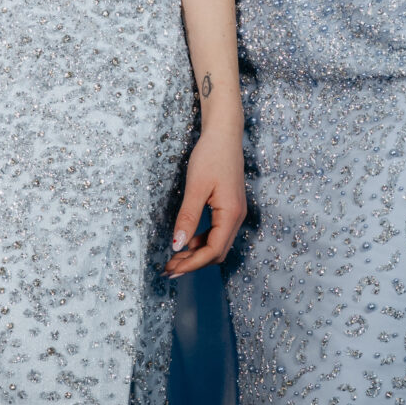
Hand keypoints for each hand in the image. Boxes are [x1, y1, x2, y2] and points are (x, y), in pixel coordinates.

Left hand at [167, 127, 245, 276]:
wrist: (224, 134)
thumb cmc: (211, 156)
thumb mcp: (195, 187)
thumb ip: (187, 218)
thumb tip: (177, 245)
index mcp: (231, 215)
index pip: (212, 251)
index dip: (191, 264)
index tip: (171, 270)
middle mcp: (237, 218)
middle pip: (216, 253)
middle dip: (193, 263)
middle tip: (168, 268)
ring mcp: (234, 213)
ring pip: (217, 244)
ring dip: (196, 254)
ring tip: (173, 257)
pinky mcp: (229, 208)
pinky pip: (216, 233)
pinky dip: (201, 241)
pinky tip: (186, 241)